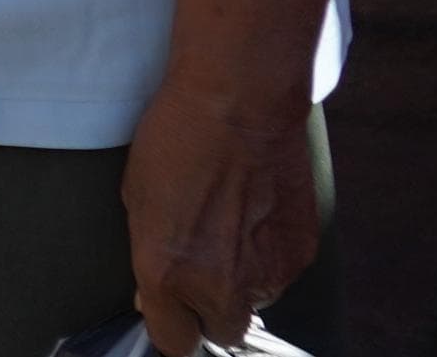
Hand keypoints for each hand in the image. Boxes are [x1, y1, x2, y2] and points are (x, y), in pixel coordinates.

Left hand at [123, 76, 319, 352]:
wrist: (240, 104)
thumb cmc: (176, 140)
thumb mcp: (136, 198)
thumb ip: (148, 257)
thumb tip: (155, 292)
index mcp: (166, 273)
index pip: (173, 341)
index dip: (171, 324)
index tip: (170, 310)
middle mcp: (218, 285)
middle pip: (220, 331)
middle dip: (209, 310)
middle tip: (201, 269)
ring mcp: (266, 274)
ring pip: (254, 301)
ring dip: (241, 280)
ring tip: (231, 227)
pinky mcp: (300, 256)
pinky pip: (280, 274)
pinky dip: (268, 256)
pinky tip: (256, 215)